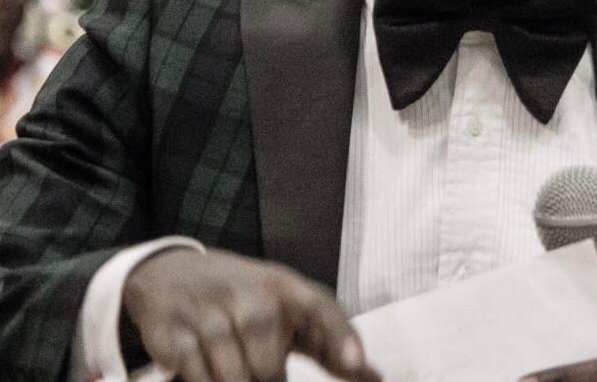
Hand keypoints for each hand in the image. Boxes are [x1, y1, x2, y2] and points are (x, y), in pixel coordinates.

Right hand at [123, 247, 380, 381]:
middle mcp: (254, 298)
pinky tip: (203, 363)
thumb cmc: (246, 297)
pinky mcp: (179, 336)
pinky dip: (205, 381)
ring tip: (229, 358)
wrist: (173, 273)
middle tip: (253, 356)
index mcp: (287, 287)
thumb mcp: (287, 305)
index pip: (322, 309)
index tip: (356, 362)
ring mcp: (214, 314)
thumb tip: (376, 378)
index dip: (340, 336)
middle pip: (272, 370)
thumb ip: (329, 342)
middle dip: (265, 376)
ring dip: (235, 380)